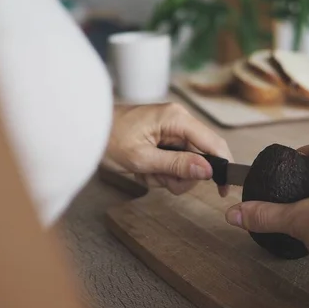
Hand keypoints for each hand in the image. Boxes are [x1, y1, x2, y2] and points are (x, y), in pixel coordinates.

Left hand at [102, 103, 232, 196]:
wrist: (84, 131)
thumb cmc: (107, 139)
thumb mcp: (143, 158)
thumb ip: (177, 165)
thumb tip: (208, 171)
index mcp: (177, 118)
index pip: (213, 143)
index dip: (222, 166)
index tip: (224, 189)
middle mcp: (179, 120)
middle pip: (201, 157)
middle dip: (182, 175)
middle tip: (159, 180)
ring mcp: (172, 129)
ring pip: (188, 163)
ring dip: (169, 176)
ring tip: (145, 174)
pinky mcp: (165, 137)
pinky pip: (175, 160)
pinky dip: (161, 172)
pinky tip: (144, 170)